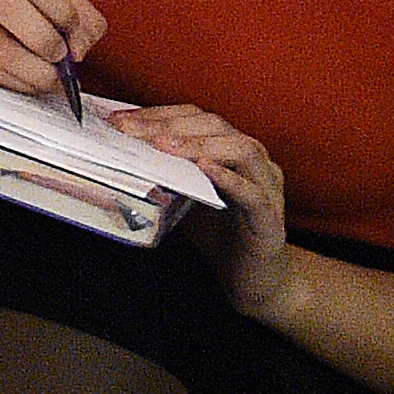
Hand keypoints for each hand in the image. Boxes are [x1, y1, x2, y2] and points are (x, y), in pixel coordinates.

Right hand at [0, 0, 102, 101]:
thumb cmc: (13, 0)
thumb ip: (80, 13)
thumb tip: (80, 48)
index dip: (62, 11)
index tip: (74, 30)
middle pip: (10, 8)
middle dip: (46, 39)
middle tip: (61, 55)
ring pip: (0, 49)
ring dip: (36, 69)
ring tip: (52, 75)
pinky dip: (22, 83)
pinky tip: (34, 80)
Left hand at [111, 101, 294, 316]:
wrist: (251, 279)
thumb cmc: (217, 234)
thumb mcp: (183, 197)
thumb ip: (164, 174)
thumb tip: (122, 153)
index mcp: (231, 151)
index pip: (196, 118)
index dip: (159, 114)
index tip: (122, 119)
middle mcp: (254, 163)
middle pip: (216, 127)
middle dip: (169, 125)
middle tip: (132, 130)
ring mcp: (267, 189)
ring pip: (241, 151)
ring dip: (198, 145)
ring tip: (163, 145)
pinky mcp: (271, 220)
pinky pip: (254, 194)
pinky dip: (230, 179)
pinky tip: (206, 169)